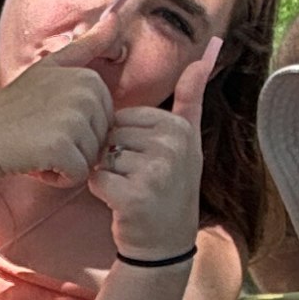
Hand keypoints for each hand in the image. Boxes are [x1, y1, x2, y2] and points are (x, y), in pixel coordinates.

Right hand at [0, 28, 116, 190]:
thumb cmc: (12, 109)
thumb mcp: (51, 67)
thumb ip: (88, 44)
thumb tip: (119, 10)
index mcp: (89, 77)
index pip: (103, 120)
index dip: (76, 128)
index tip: (48, 117)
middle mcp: (86, 93)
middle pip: (101, 139)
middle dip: (75, 147)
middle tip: (41, 134)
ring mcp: (76, 118)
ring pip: (91, 159)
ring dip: (66, 163)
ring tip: (37, 146)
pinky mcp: (65, 147)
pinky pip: (78, 175)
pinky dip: (57, 178)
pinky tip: (36, 162)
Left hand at [85, 43, 218, 259]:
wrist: (165, 242)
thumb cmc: (171, 187)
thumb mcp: (187, 141)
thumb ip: (190, 99)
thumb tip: (202, 57)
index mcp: (178, 128)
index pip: (124, 117)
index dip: (126, 140)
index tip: (147, 160)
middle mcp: (171, 146)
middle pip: (111, 134)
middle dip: (114, 156)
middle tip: (138, 178)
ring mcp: (154, 172)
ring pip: (102, 156)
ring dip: (107, 174)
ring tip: (131, 190)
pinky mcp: (134, 196)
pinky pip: (96, 178)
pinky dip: (100, 191)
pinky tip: (120, 203)